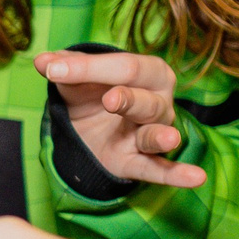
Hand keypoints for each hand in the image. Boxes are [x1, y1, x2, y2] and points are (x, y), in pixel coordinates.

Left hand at [35, 49, 206, 188]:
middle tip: (109, 100)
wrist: (87, 127)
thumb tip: (42, 61)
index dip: (90, 69)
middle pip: (147, 100)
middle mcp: (159, 101)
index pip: (125, 67)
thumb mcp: (74, 79)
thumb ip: (62, 68)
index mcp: (148, 72)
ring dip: (159, 137)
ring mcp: (153, 133)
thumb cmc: (91, 94)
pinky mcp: (139, 162)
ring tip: (168, 139)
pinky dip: (177, 175)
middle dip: (130, 100)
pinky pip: (160, 169)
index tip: (53, 70)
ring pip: (155, 134)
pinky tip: (195, 178)